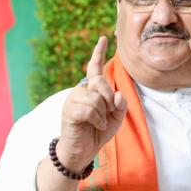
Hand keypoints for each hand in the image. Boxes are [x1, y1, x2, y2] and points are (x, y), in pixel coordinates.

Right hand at [55, 36, 126, 171]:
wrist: (81, 151)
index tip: (103, 38)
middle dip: (110, 98)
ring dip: (103, 114)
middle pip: (100, 82)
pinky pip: (90, 110)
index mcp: (92, 90)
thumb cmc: (97, 133)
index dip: (98, 53)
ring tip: (99, 123)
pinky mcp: (69, 110)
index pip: (95, 68)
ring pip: (96, 98)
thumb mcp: (116, 119)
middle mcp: (81, 90)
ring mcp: (73, 99)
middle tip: (109, 112)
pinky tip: (95, 126)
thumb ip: (121, 105)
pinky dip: (98, 120)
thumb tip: (118, 95)